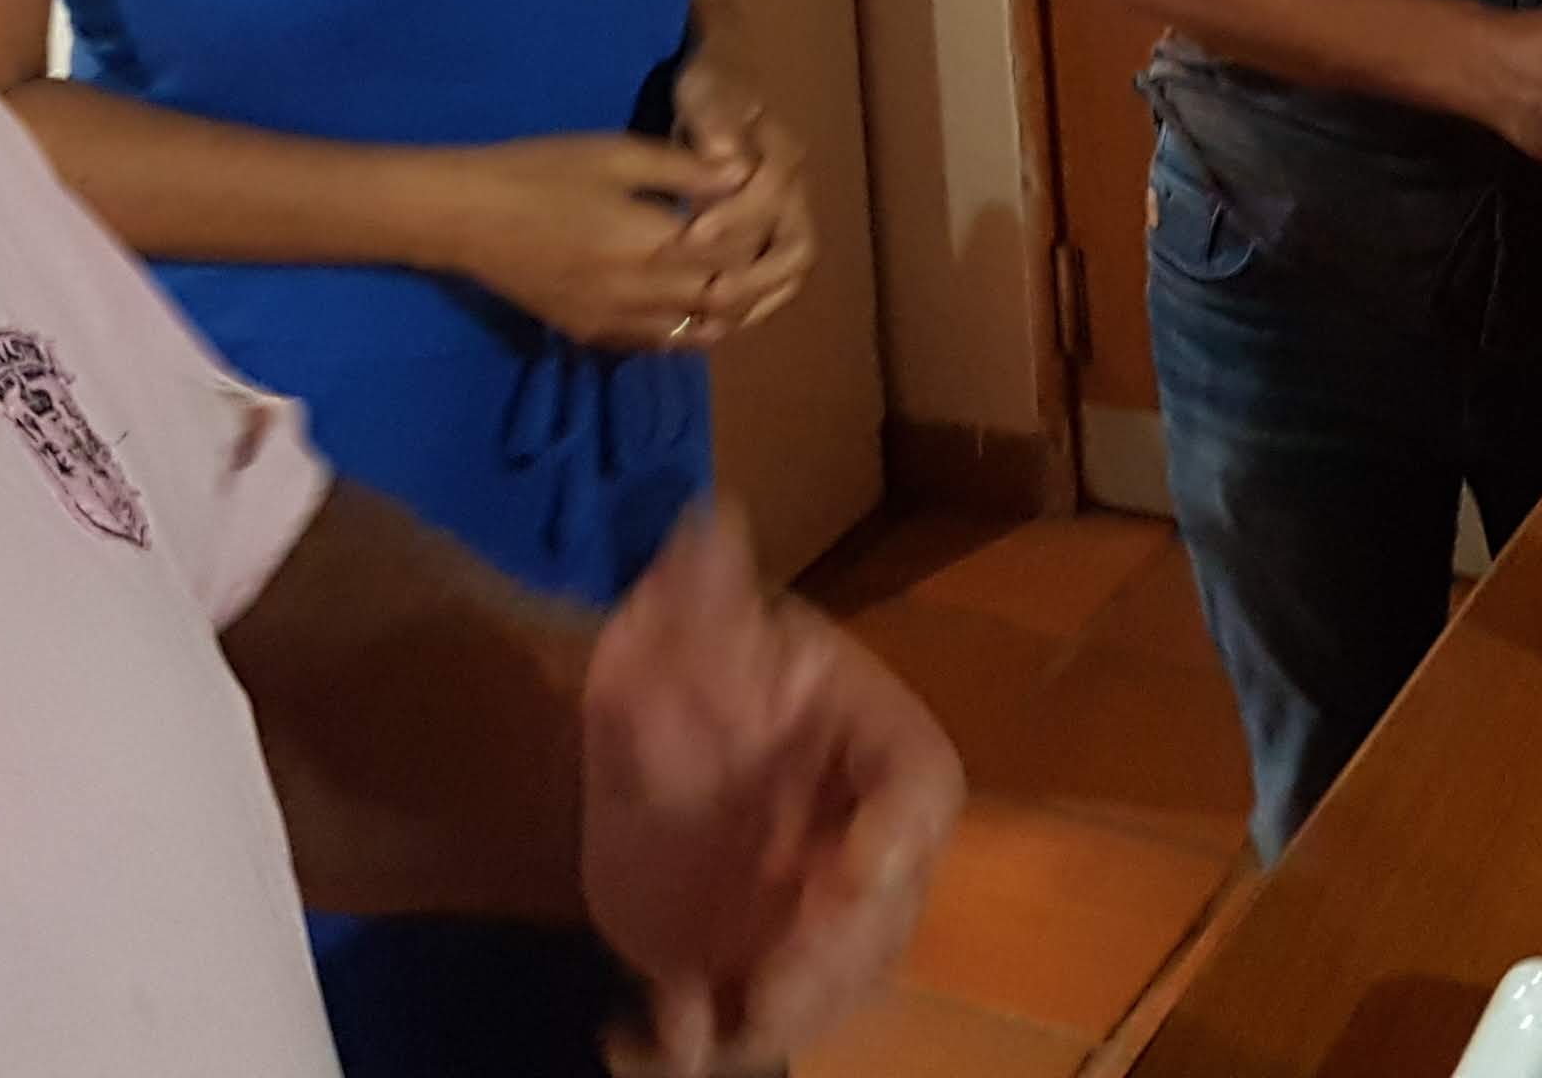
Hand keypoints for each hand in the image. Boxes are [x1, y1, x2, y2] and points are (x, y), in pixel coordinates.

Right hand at [431, 134, 750, 350]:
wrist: (464, 217)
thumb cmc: (537, 171)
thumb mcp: (614, 154)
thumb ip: (683, 170)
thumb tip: (745, 173)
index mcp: (650, 241)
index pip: (734, 249)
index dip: (762, 230)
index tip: (773, 205)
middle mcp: (641, 293)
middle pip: (728, 297)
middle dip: (762, 274)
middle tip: (779, 247)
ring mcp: (617, 322)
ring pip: (702, 330)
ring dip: (737, 309)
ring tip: (755, 277)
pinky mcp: (594, 335)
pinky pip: (662, 344)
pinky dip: (696, 328)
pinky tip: (705, 305)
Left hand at [586, 506, 963, 1076]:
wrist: (622, 745)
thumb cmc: (678, 668)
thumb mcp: (679, 621)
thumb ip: (702, 587)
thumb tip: (708, 518)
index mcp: (874, 744)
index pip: (919, 791)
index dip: (897, 836)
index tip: (854, 870)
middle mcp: (859, 844)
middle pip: (880, 920)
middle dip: (833, 961)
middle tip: (772, 982)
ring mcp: (806, 920)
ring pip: (820, 994)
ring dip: (766, 1022)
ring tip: (684, 1019)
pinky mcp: (741, 971)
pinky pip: (732, 1034)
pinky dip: (686, 1051)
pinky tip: (630, 1037)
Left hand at [668, 56, 816, 343]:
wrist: (718, 99)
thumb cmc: (709, 95)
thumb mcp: (704, 91)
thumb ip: (713, 118)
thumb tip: (723, 152)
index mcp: (782, 154)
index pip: (773, 193)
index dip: (736, 217)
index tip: (691, 233)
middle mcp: (797, 194)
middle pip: (797, 248)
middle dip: (753, 275)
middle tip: (705, 290)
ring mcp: (790, 223)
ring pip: (790, 276)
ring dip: (754, 300)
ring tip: (709, 317)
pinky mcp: (774, 247)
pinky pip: (773, 289)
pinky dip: (748, 310)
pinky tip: (712, 324)